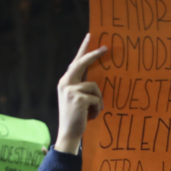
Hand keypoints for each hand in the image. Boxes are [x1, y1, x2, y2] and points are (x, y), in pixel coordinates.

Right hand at [54, 34, 106, 153]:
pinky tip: (91, 116)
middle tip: (106, 47)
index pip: (75, 62)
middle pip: (82, 63)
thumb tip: (96, 78)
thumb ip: (82, 87)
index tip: (91, 36)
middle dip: (94, 54)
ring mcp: (71, 90)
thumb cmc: (76, 118)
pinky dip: (98, 108)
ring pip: (94, 86)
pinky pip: (97, 98)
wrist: (68, 134)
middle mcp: (65, 83)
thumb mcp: (76, 99)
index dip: (83, 49)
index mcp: (65, 82)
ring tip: (94, 111)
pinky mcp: (78, 98)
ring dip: (98, 100)